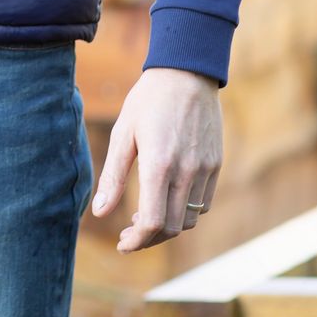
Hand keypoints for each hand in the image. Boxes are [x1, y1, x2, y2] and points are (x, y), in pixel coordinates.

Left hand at [91, 65, 221, 252]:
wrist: (187, 73)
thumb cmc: (148, 101)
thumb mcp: (122, 134)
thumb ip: (113, 177)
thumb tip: (100, 213)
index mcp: (159, 165)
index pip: (153, 222)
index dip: (136, 241)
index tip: (122, 243)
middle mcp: (187, 171)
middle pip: (172, 227)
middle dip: (148, 238)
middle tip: (127, 233)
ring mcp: (206, 169)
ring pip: (190, 219)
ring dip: (167, 227)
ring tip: (144, 217)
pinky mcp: (216, 164)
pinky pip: (203, 203)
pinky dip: (185, 212)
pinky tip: (166, 200)